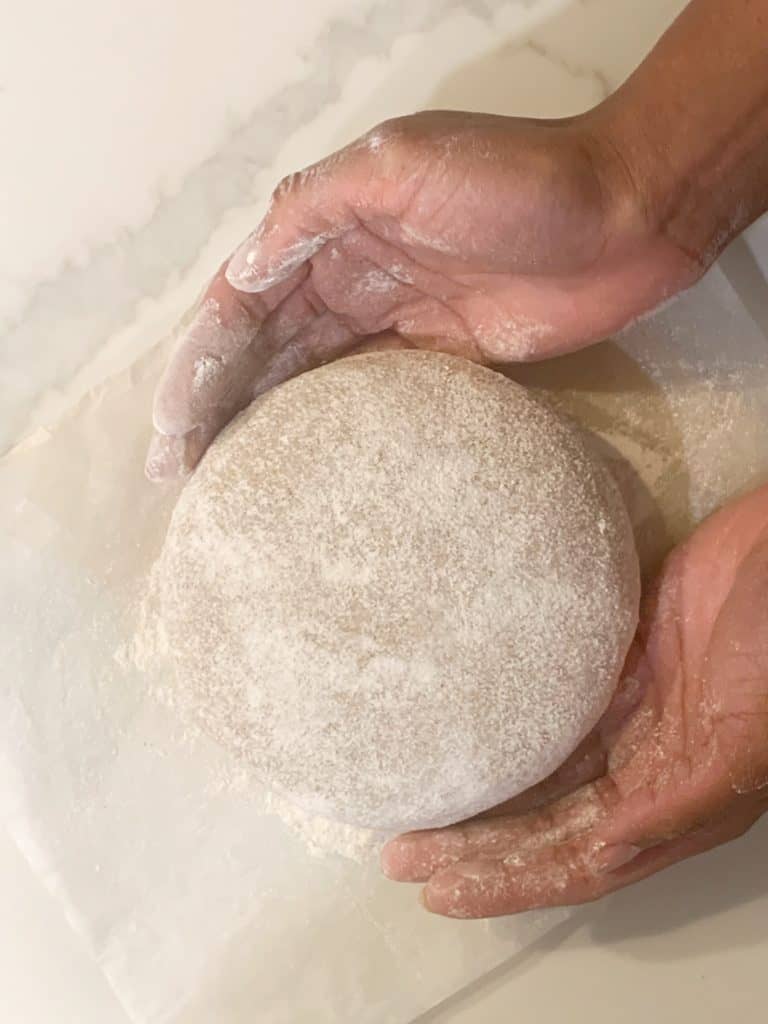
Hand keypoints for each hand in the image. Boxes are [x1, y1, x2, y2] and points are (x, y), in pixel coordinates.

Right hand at [146, 109, 698, 478]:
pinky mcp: (436, 357)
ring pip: (304, 377)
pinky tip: (300, 467)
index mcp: (329, 229)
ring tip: (223, 482)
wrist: (624, 216)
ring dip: (259, 422)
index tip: (171, 430)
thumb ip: (314, 209)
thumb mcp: (400, 164)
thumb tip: (240, 269)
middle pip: (261, 349)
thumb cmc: (517, 180)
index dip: (198, 365)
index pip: (239, 303)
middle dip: (214, 404)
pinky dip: (325, 427)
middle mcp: (348, 275)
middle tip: (179, 473)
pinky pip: (364, 395)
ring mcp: (392, 319)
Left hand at [381, 485, 767, 917]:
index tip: (438, 889)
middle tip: (401, 852)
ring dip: (481, 791)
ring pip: (539, 767)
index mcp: (675, 797)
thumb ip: (675, 803)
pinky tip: (460, 725)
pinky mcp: (611, 655)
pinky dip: (500, 721)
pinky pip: (544, 700)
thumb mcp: (740, 738)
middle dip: (476, 845)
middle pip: (544, 820)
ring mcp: (625, 708)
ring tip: (415, 801)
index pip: (576, 859)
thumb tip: (601, 855)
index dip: (509, 879)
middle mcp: (645, 764)